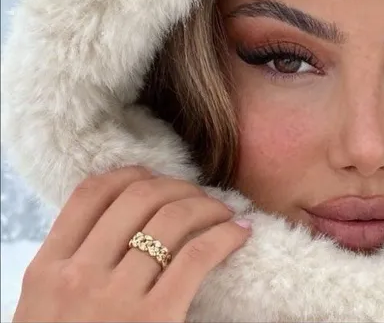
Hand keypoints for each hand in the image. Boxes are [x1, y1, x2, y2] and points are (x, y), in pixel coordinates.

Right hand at [13, 166, 250, 321]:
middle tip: (195, 193)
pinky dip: (225, 236)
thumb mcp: (45, 305)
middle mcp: (79, 276)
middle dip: (176, 186)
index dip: (129, 174)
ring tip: (222, 210)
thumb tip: (119, 216)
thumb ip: (73, 260)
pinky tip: (239, 232)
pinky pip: (198, 256)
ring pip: (172, 219)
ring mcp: (117, 299)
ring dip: (206, 205)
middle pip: (138, 197)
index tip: (153, 176)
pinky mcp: (157, 320)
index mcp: (47, 268)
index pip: (91, 193)